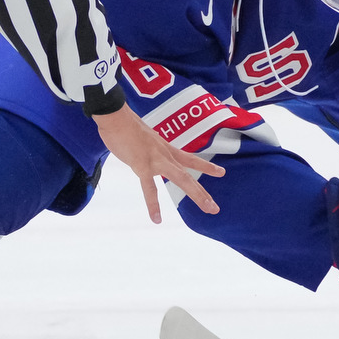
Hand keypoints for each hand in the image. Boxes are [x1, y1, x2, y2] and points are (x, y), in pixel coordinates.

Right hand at [94, 104, 223, 223]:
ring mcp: (156, 161)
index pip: (190, 158)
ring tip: (207, 208)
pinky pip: (149, 189)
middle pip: (189, 175)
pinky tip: (157, 219)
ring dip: (196, 194)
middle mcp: (165, 155)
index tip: (221, 172)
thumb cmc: (124, 125)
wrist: (116, 118)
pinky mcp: (142, 166)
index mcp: (165, 149)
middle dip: (202, 192)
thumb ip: (148, 148)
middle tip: (215, 208)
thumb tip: (145, 153)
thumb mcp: (143, 138)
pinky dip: (153, 205)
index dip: (206, 166)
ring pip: (181, 179)